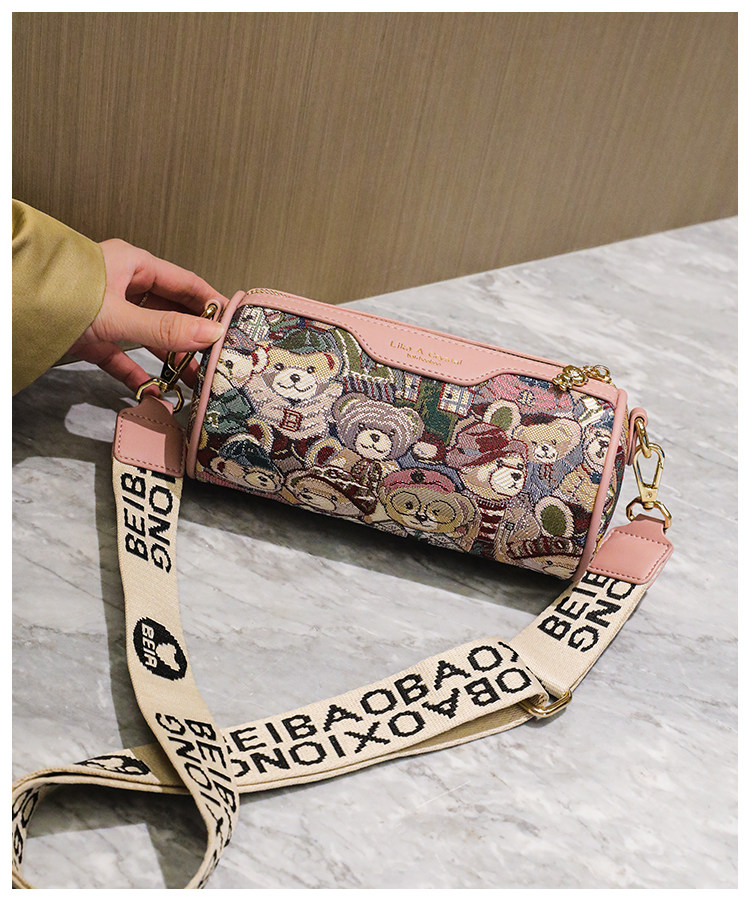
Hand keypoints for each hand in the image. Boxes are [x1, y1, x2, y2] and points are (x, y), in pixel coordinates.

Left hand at [67, 238, 226, 391]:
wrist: (12, 316)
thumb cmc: (57, 297)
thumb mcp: (119, 315)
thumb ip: (166, 329)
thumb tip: (211, 334)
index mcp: (133, 264)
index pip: (185, 283)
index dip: (211, 303)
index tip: (234, 324)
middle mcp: (123, 287)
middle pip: (171, 313)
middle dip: (194, 337)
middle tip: (218, 358)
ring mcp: (108, 314)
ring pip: (150, 338)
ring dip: (170, 360)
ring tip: (195, 381)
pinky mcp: (93, 339)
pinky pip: (125, 359)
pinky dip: (140, 376)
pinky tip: (156, 393)